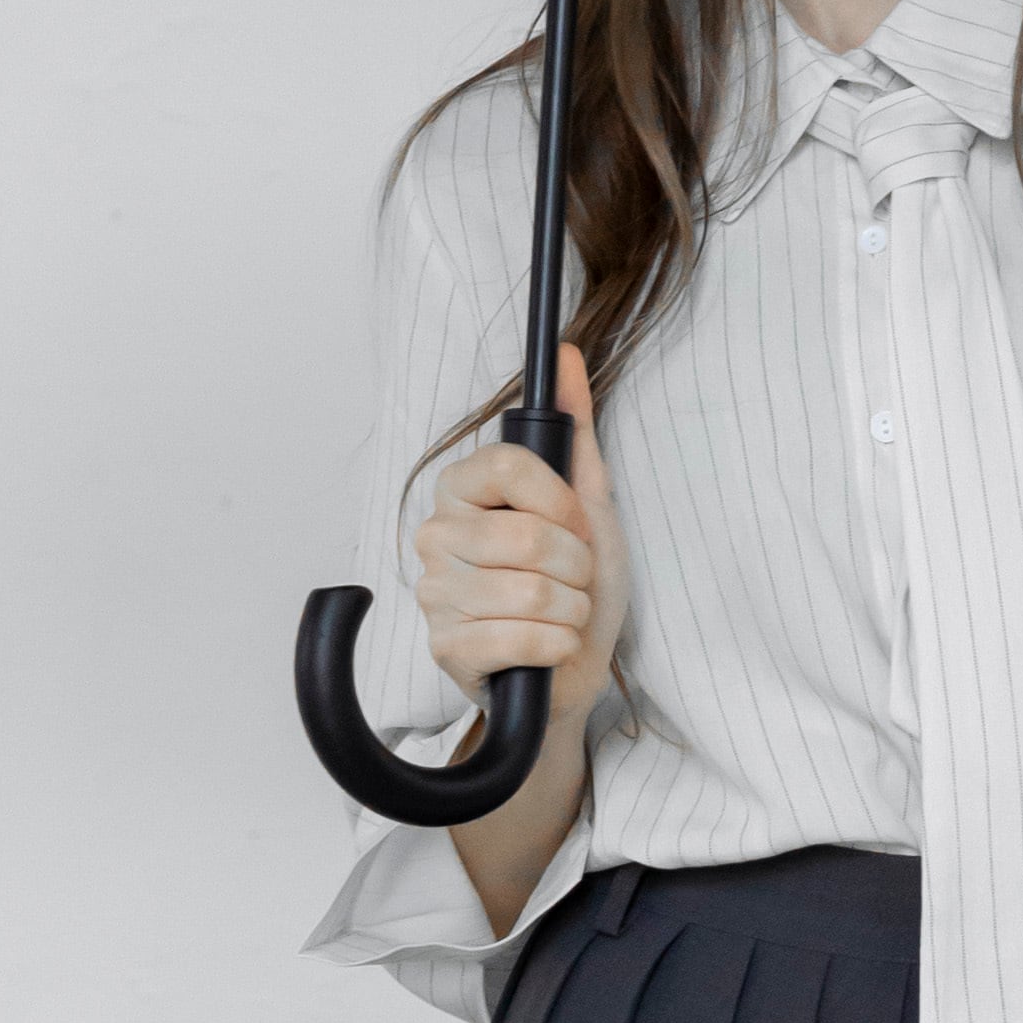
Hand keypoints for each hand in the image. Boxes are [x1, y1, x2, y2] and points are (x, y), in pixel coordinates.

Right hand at [413, 335, 631, 743]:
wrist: (572, 668)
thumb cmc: (575, 584)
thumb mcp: (586, 501)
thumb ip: (574, 428)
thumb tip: (566, 353)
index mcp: (461, 492)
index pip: (506, 465)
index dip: (560, 500)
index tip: (577, 523)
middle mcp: (437, 537)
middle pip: (527, 536)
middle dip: (576, 566)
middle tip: (572, 579)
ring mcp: (435, 595)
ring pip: (533, 591)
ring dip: (571, 609)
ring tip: (560, 612)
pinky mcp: (446, 650)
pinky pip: (524, 638)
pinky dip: (558, 646)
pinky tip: (548, 646)